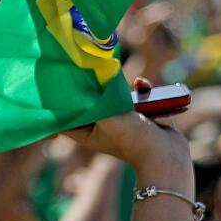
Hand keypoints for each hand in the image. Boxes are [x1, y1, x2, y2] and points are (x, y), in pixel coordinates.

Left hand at [67, 81, 193, 185]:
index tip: (55, 85)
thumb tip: (88, 77)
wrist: (166, 153)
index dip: (58, 104)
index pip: (64, 118)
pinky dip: (140, 89)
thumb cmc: (131, 139)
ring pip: (115, 95)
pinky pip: (137, 96)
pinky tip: (142, 84)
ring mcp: (122, 120)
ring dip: (118, 84)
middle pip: (90, 102)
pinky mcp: (141, 114)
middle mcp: (102, 126)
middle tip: (86, 67)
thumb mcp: (106, 117)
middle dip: (89, 86)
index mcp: (87, 133)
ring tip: (120, 74)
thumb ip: (95, 98)